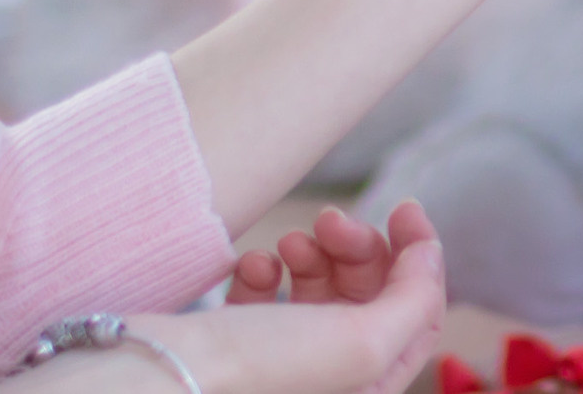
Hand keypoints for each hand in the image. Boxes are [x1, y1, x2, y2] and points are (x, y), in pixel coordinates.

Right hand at [124, 209, 444, 393]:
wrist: (153, 381)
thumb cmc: (260, 372)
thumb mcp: (364, 344)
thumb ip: (415, 301)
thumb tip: (430, 257)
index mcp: (366, 393)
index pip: (420, 317)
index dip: (419, 257)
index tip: (405, 208)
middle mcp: (326, 383)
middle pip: (368, 297)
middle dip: (357, 247)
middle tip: (329, 221)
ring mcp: (278, 365)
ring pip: (319, 289)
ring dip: (312, 252)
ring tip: (291, 243)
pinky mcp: (232, 347)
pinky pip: (266, 297)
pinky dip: (266, 271)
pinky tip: (251, 267)